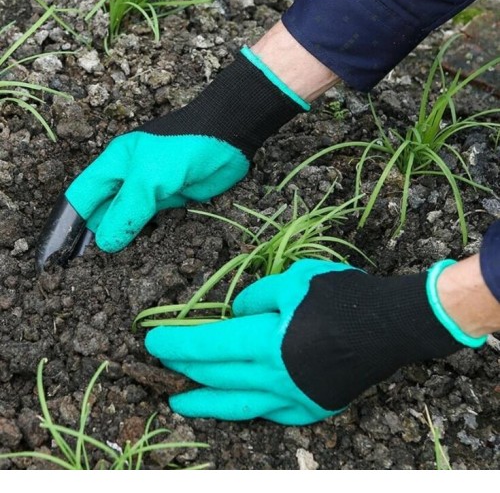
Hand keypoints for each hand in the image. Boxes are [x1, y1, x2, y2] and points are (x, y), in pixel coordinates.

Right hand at [35, 47, 304, 268]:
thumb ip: (127, 210)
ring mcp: (150, 191)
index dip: (68, 224)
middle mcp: (128, 179)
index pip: (81, 198)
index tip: (60, 254)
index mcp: (113, 165)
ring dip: (121, 240)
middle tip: (84, 270)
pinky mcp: (172, 201)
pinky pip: (152, 222)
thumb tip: (104, 243)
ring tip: (108, 270)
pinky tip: (139, 255)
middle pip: (103, 212)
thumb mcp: (149, 178)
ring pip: (127, 220)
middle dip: (94, 236)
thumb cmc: (183, 149)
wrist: (229, 137)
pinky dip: (145, 237)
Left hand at [145, 259, 484, 424]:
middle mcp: (275, 377)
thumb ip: (258, 296)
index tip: (153, 341)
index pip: (209, 344)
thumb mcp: (295, 279)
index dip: (178, 342)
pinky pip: (271, 412)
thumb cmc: (343, 296)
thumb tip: (238, 313)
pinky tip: (236, 404)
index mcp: (267, 341)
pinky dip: (248, 408)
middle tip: (162, 363)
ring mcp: (294, 398)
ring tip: (179, 403)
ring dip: (205, 402)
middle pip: (218, 374)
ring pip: (238, 404)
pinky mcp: (312, 407)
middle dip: (185, 367)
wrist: (392, 324)